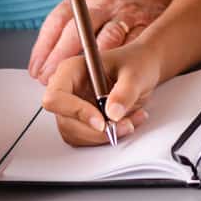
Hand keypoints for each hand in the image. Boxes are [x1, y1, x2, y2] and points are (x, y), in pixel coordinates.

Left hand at [29, 0, 180, 83]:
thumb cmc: (112, 3)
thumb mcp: (88, 3)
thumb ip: (64, 31)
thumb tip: (39, 69)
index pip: (59, 19)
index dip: (45, 47)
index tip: (37, 71)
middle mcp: (104, 3)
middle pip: (78, 29)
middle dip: (61, 58)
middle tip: (50, 81)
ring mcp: (125, 13)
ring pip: (108, 38)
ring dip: (93, 67)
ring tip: (80, 88)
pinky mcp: (145, 24)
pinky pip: (132, 47)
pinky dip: (122, 67)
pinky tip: (112, 85)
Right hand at [42, 41, 162, 145]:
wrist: (145, 67)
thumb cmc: (137, 61)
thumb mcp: (136, 73)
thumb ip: (125, 92)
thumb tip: (112, 113)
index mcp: (72, 69)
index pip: (56, 97)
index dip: (75, 111)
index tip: (101, 121)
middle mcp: (68, 89)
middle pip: (66, 122)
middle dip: (96, 131)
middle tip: (125, 125)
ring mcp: (74, 106)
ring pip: (77, 135)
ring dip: (104, 136)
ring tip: (131, 120)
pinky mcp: (83, 121)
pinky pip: (88, 138)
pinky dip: (108, 137)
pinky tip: (127, 122)